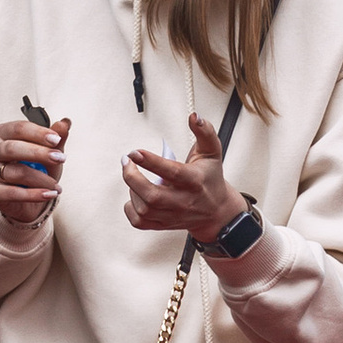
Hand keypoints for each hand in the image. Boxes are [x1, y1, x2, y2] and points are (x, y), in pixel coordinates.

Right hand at [0, 112, 68, 227]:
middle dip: (38, 153)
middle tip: (59, 158)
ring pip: (16, 172)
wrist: (26, 200)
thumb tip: (65, 123)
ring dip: (41, 179)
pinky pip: (14, 193)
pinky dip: (34, 194)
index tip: (56, 139)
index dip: (38, 133)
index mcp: (4, 134)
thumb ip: (56, 139)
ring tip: (56, 185)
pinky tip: (49, 194)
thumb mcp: (49, 153)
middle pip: (12, 148)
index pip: (19, 129)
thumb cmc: (35, 170)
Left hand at [122, 112, 243, 241]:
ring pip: (144, 209)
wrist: (216, 211)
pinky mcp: (162, 225)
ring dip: (132, 190)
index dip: (151, 162)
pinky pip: (139, 222)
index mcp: (195, 181)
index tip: (135, 152)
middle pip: (152, 196)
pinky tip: (136, 195)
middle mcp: (184, 201)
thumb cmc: (210, 178)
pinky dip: (130, 208)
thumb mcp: (212, 152)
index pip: (172, 172)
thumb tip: (195, 117)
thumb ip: (205, 132)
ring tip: (135, 176)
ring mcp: (172, 216)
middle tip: (127, 161)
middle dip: (132, 178)